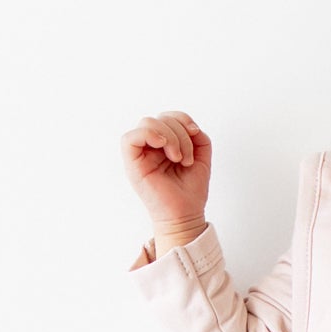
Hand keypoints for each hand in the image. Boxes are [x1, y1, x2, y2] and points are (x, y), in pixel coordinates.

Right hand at [123, 112, 211, 234]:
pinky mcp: (132, 164)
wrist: (186, 215)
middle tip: (186, 157)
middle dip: (179, 132)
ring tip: (178, 157)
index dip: (183, 118)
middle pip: (159, 117)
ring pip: (147, 123)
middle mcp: (150, 147)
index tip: (195, 134)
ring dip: (169, 136)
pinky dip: (149, 134)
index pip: (167, 116)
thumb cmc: (190, 190)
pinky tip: (163, 146)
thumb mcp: (201, 156)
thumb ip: (197, 136)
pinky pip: (129, 138)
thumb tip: (189, 126)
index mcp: (164, 144)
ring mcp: (140, 154)